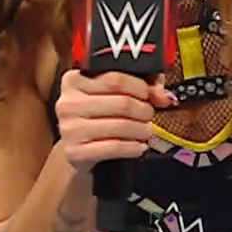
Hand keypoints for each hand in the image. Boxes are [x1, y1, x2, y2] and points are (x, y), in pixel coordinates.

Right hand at [54, 69, 174, 173]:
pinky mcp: (75, 152)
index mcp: (73, 80)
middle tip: (150, 115)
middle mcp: (67, 103)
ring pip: (120, 125)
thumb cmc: (97, 116)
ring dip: (142, 130)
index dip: (140, 87)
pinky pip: (114, 147)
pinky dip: (133, 147)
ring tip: (147, 131)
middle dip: (143, 110)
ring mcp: (69, 128)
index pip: (115, 79)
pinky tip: (140, 147)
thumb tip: (164, 96)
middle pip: (121, 103)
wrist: (76, 151)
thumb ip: (139, 86)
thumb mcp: (111, 95)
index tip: (150, 95)